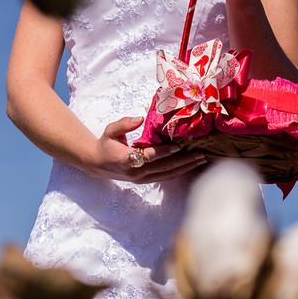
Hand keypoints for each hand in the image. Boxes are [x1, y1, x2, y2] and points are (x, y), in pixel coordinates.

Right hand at [83, 116, 206, 182]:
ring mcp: (141, 178)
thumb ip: (124, 124)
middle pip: (163, 167)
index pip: (149, 156)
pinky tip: (189, 166)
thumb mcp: (110, 130)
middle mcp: (136, 172)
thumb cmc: (105, 144)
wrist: (97, 163)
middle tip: (200, 154)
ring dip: (185, 167)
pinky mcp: (145, 180)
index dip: (164, 152)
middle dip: (183, 161)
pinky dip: (178, 171)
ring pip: (167, 174)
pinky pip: (164, 177)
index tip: (178, 146)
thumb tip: (140, 118)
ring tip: (200, 160)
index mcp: (126, 159)